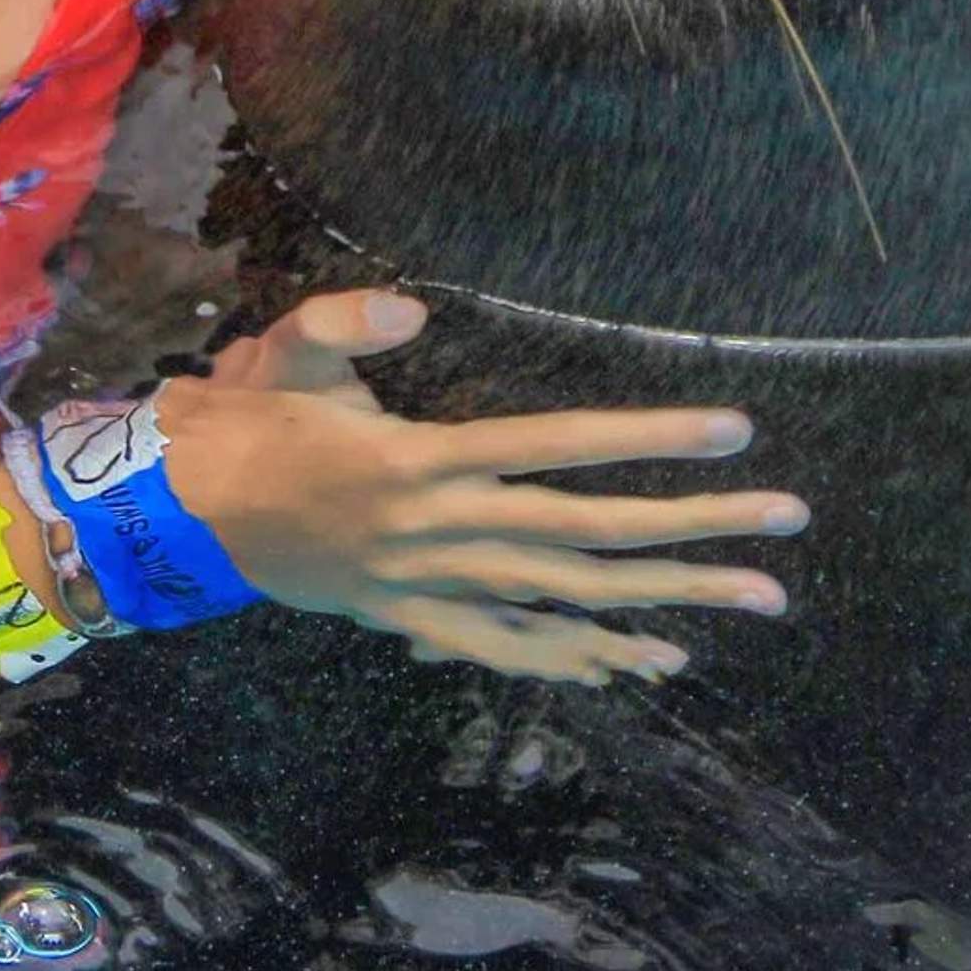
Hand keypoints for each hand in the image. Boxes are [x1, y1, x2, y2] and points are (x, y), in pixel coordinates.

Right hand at [156, 288, 806, 684]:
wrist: (181, 516)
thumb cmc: (244, 420)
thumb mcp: (283, 350)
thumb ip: (344, 323)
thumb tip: (409, 310)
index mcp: (423, 459)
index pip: (560, 445)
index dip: (650, 436)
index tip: (733, 427)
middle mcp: (443, 531)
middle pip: (591, 535)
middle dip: (697, 528)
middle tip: (789, 520)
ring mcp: (433, 585)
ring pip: (569, 599)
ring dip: (668, 601)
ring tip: (757, 600)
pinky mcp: (415, 618)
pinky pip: (512, 648)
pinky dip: (581, 656)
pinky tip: (645, 661)